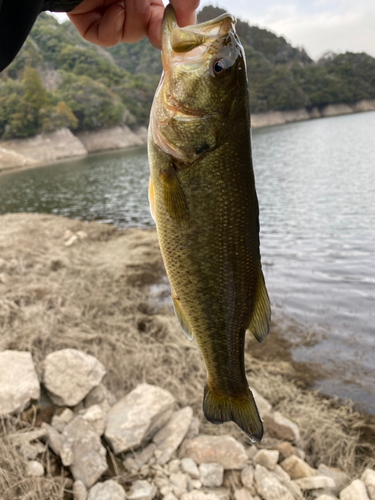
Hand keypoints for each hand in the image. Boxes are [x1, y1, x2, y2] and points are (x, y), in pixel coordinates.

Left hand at [67, 0, 199, 48]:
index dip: (172, 25)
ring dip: (134, 18)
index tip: (181, 30)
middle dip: (154, 25)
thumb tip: (188, 22)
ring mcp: (105, 8)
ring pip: (129, 33)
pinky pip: (106, 39)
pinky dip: (113, 29)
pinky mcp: (86, 18)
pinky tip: (114, 10)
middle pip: (147, 27)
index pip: (162, 16)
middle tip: (157, 25)